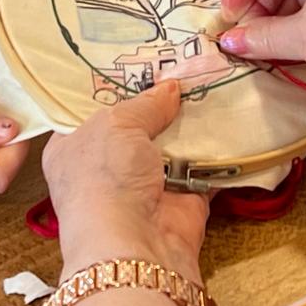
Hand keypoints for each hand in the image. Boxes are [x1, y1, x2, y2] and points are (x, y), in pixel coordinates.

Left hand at [41, 80, 206, 281]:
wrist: (135, 244)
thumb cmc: (106, 177)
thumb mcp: (117, 124)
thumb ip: (145, 103)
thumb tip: (171, 87)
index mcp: (73, 147)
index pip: (92, 111)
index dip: (116, 87)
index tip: (142, 61)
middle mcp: (107, 166)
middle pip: (137, 125)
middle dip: (160, 103)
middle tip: (187, 67)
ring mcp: (146, 184)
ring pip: (173, 143)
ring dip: (192, 122)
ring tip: (214, 82)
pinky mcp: (183, 199)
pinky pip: (204, 166)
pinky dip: (218, 149)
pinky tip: (233, 117)